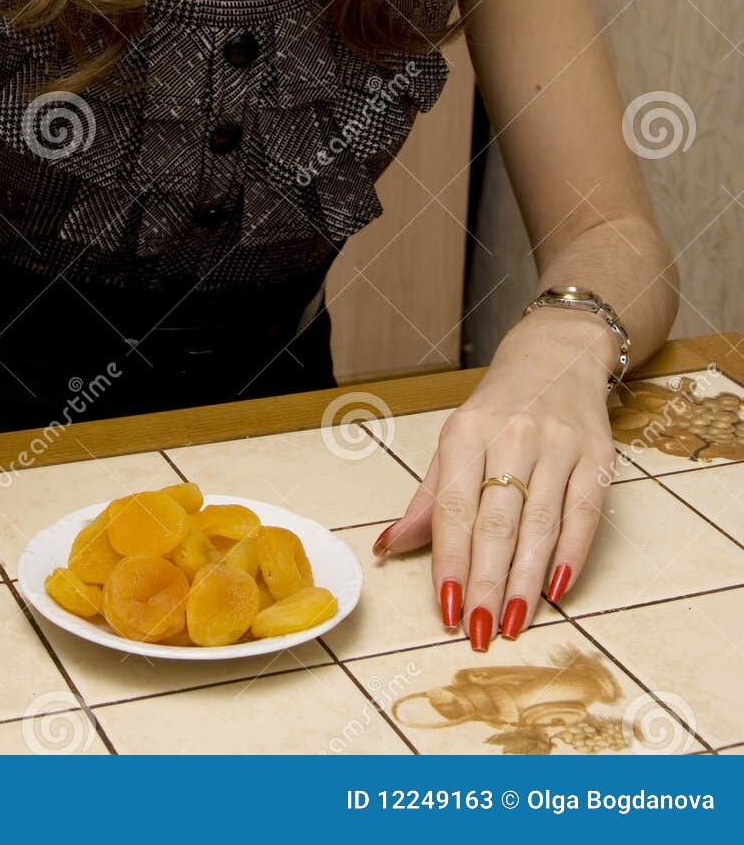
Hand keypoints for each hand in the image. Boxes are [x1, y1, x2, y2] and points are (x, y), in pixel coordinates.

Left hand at [370, 313, 617, 646]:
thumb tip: (388, 548)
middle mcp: (512, 435)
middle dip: (487, 583)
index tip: (445, 610)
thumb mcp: (455, 441)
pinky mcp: (597, 455)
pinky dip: (572, 555)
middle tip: (480, 632)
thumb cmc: (498, 408)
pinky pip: (584, 513)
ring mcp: (558, 444)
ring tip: (514, 624)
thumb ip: (428, 500)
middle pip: (498, 522)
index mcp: (466, 432)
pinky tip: (558, 591)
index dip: (450, 562)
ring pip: (541, 524)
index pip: (455, 508)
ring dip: (527, 582)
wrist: (557, 354)